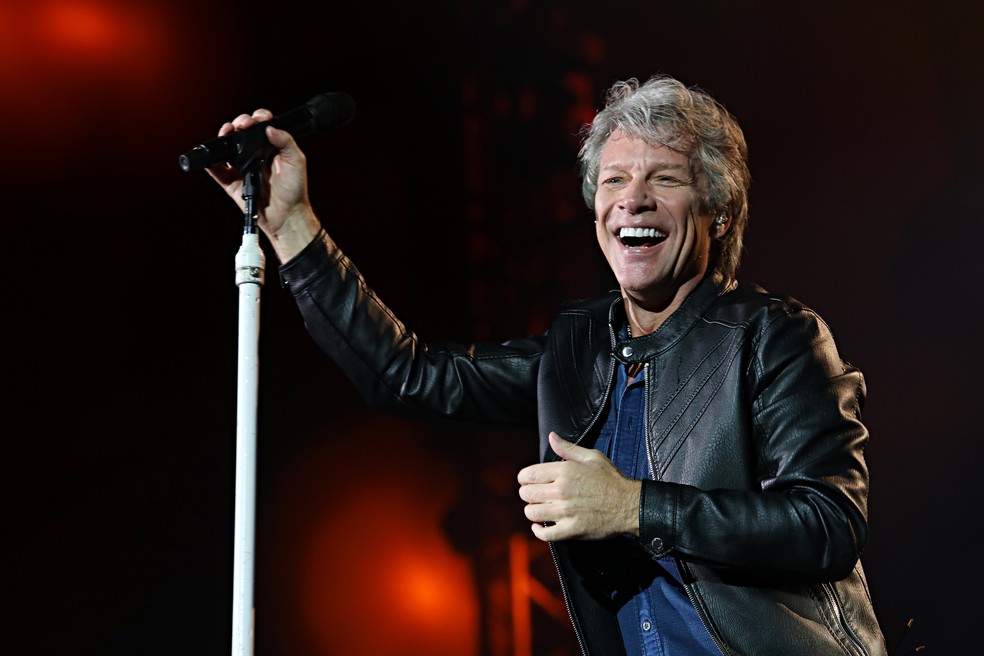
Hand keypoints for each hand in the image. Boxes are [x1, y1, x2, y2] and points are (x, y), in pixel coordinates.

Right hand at [206, 109, 320, 260]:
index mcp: (271, 147)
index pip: (261, 126)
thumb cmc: (295, 191)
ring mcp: (243, 167)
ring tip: (227, 133)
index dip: (257, 118)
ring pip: (227, 147)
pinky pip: (217, 170)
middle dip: (239, 123)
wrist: (287, 216)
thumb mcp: (296, 161)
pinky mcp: (232, 182)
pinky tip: (213, 155)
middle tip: (242, 125)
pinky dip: (211, 162)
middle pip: (241, 132)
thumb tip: (269, 128)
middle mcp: (256, 155)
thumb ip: (286, 142)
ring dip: (224, 136)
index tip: (258, 120)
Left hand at [517, 432, 641, 541]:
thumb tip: (552, 437)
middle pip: (527, 494)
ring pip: (532, 513)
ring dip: (532, 511)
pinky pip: (545, 534)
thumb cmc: (612, 480)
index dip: (523, 478)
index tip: (527, 481)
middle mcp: (561, 491)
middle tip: (534, 495)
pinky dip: (538, 531)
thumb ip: (568, 448)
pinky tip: (540, 526)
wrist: (629, 505)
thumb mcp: (592, 457)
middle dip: (527, 494)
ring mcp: (565, 512)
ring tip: (539, 509)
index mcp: (565, 471)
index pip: (528, 475)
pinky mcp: (571, 530)